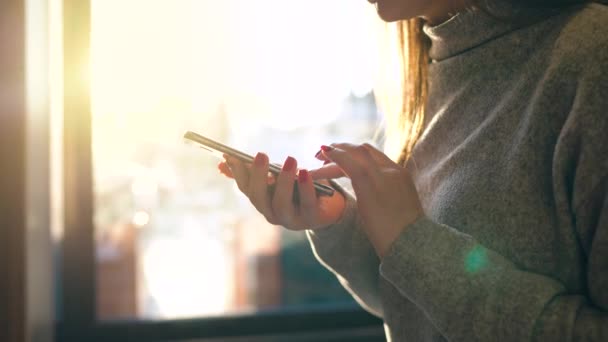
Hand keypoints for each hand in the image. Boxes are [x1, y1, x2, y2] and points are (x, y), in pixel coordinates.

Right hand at [218, 152, 345, 230]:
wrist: (328, 206)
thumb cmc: (297, 188)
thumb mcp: (276, 176)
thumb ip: (255, 170)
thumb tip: (222, 162)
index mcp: (261, 201)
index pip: (245, 187)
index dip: (238, 172)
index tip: (233, 155)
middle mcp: (271, 213)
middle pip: (258, 197)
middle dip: (258, 176)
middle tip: (261, 155)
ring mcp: (290, 219)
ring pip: (281, 204)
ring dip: (284, 181)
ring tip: (290, 160)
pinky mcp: (310, 219)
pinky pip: (306, 204)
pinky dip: (305, 188)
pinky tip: (305, 173)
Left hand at [311, 143, 423, 257]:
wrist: (411, 242)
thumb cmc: (406, 234)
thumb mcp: (400, 209)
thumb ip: (388, 197)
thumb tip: (378, 202)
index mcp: (400, 175)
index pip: (375, 156)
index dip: (355, 153)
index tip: (341, 156)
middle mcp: (392, 170)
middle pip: (364, 150)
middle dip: (343, 148)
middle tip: (324, 152)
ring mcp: (381, 174)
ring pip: (354, 153)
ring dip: (335, 152)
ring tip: (318, 154)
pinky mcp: (367, 183)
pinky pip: (347, 162)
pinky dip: (334, 157)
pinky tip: (322, 156)